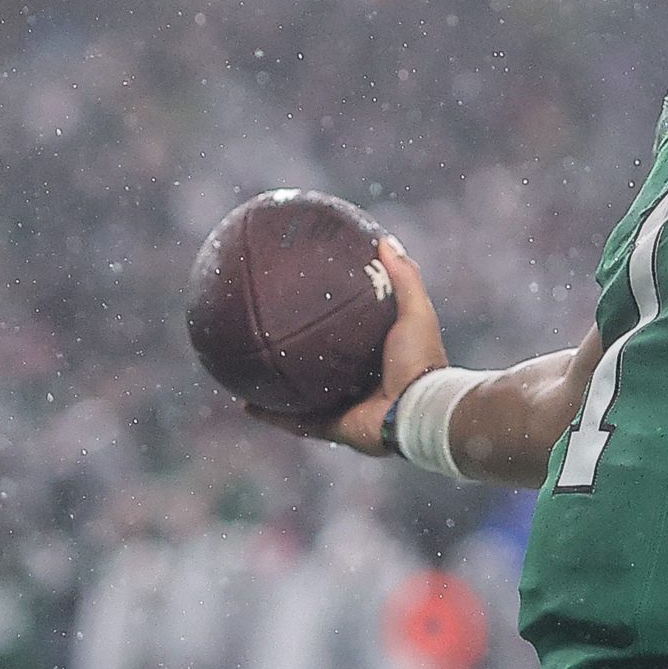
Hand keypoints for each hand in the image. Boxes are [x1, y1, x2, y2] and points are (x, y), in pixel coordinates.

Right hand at [244, 237, 448, 452]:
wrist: (420, 410)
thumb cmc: (422, 361)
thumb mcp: (416, 311)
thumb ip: (403, 276)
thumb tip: (385, 239)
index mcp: (378, 360)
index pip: (348, 338)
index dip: (328, 322)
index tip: (307, 302)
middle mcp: (360, 385)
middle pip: (321, 368)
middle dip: (297, 355)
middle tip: (272, 334)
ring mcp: (345, 408)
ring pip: (301, 399)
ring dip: (276, 389)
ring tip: (248, 371)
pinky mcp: (333, 429)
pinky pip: (294, 422)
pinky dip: (270, 415)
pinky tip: (246, 403)